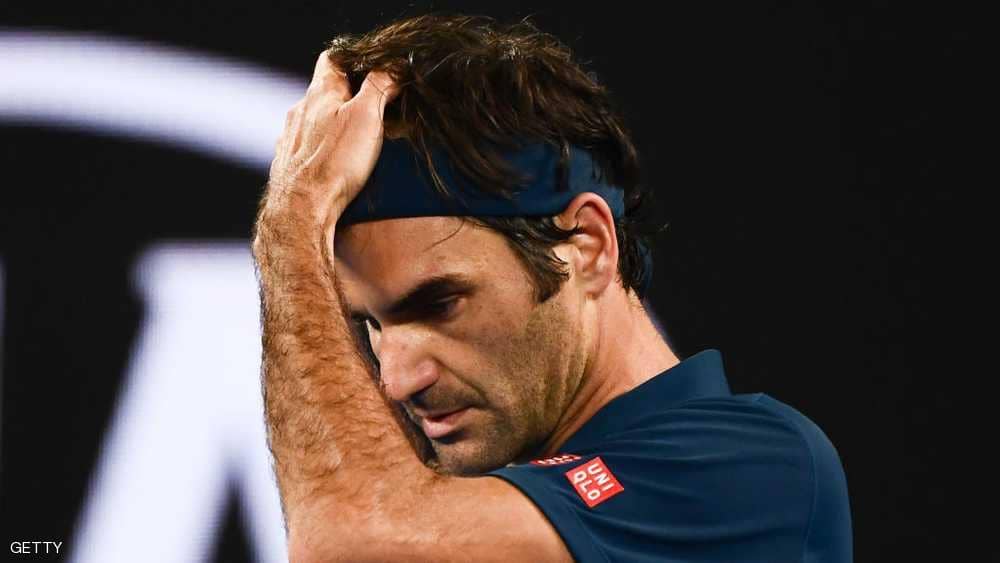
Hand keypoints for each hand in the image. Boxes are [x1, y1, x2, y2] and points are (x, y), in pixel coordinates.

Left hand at [257, 51, 398, 245]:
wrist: (301, 209)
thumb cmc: (334, 163)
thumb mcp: (367, 116)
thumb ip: (380, 86)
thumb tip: (393, 67)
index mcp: (320, 93)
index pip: (334, 59)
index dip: (355, 60)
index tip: (374, 70)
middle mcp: (300, 111)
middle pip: (325, 91)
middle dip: (349, 97)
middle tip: (375, 111)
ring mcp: (290, 137)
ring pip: (315, 120)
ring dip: (335, 125)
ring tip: (358, 141)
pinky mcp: (288, 163)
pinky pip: (307, 147)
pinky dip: (323, 149)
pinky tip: (335, 163)